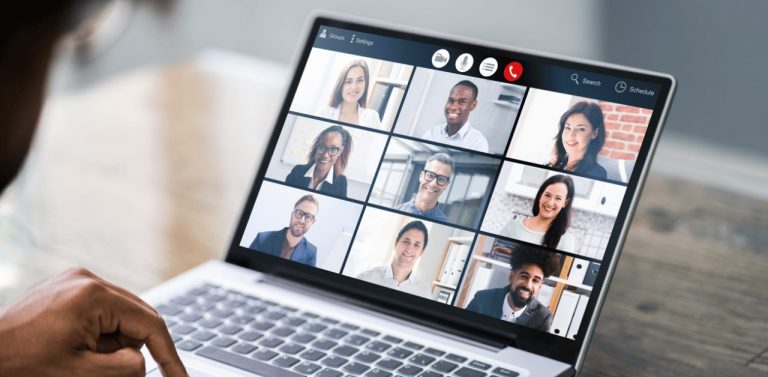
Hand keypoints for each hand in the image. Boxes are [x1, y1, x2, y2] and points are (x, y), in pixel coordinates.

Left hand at [0, 267, 186, 376]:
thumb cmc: (20, 366)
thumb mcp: (82, 374)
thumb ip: (126, 367)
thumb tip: (145, 361)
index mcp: (93, 296)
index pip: (150, 324)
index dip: (169, 355)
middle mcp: (87, 280)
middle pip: (138, 316)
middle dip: (137, 348)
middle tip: (125, 373)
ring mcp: (76, 280)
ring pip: (121, 315)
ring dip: (116, 342)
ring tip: (85, 361)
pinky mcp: (67, 287)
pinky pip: (103, 310)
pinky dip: (102, 333)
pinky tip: (79, 349)